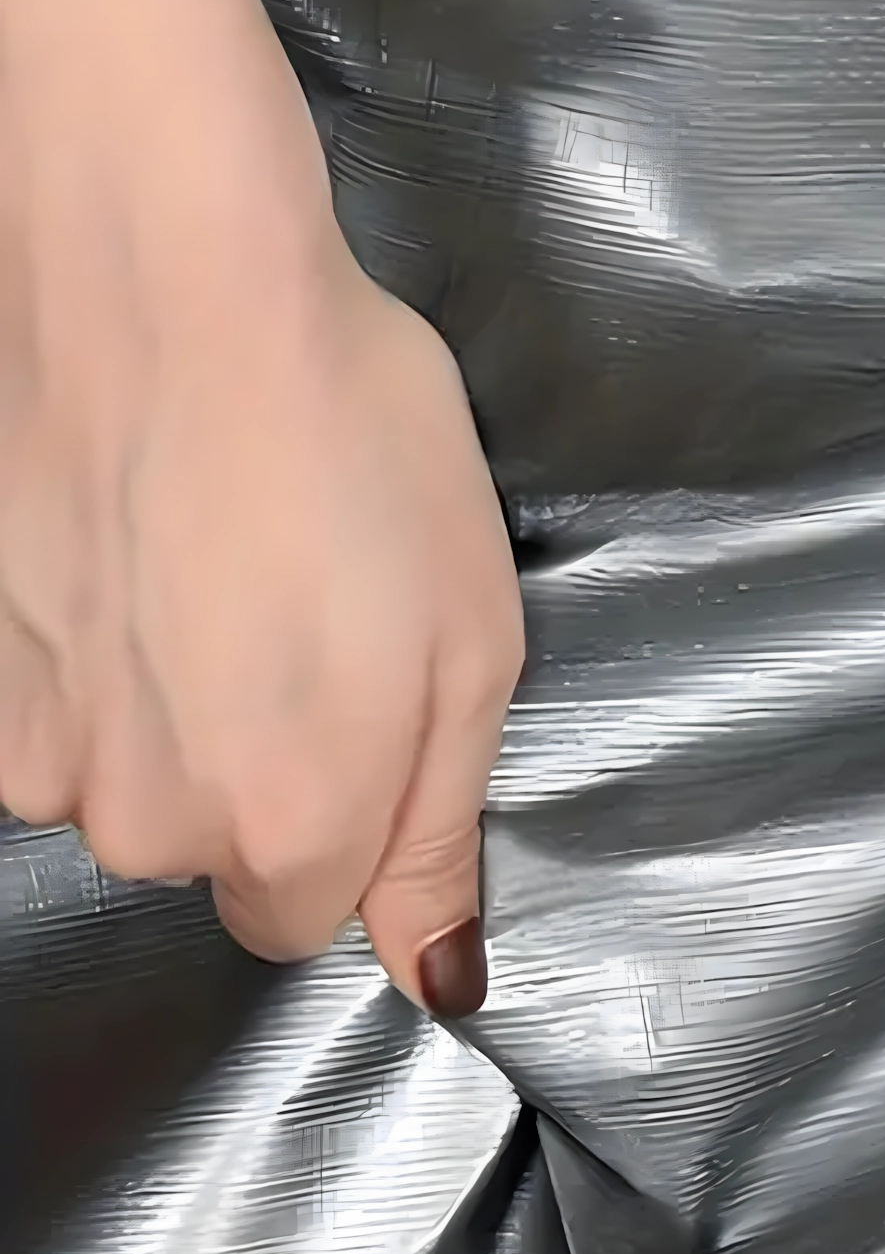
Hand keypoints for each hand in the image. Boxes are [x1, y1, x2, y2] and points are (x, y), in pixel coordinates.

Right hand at [0, 64, 521, 1015]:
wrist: (166, 276)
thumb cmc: (346, 439)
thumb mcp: (472, 649)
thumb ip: (439, 837)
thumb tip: (439, 977)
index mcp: (291, 826)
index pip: (310, 919)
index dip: (351, 825)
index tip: (366, 718)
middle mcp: (147, 815)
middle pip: (211, 856)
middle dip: (263, 774)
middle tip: (300, 623)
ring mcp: (42, 744)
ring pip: (124, 786)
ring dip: (169, 717)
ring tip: (216, 578)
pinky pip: (50, 719)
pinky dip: (90, 663)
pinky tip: (134, 566)